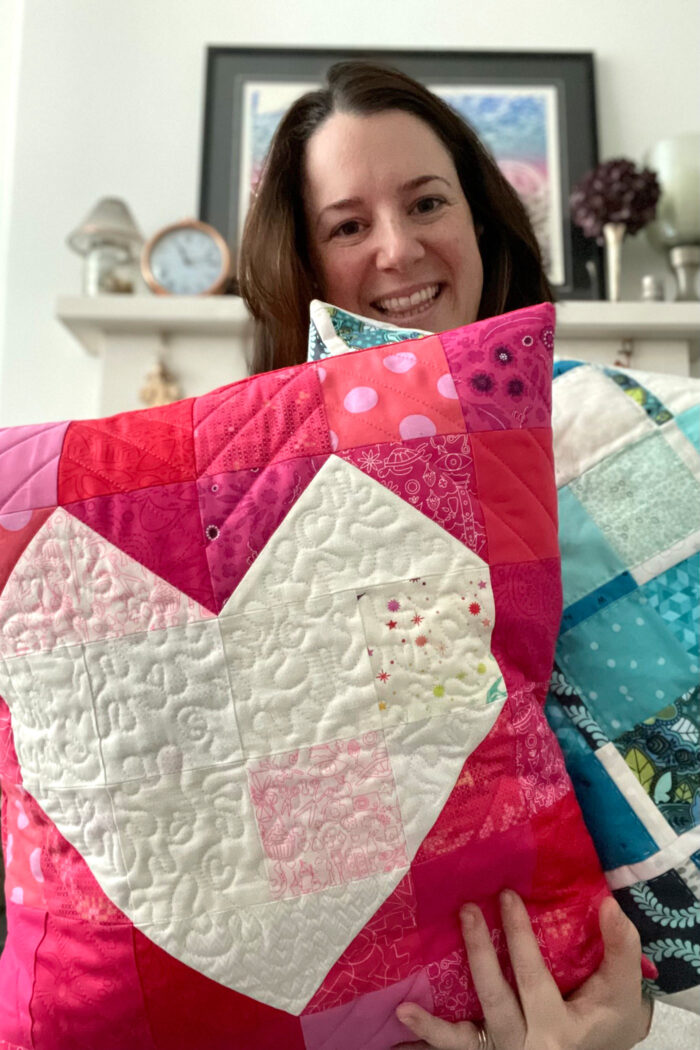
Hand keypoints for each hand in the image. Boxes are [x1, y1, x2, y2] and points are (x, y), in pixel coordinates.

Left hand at [393, 892, 652, 1049]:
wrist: (599, 1047)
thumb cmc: (610, 1015)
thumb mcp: (623, 988)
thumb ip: (621, 948)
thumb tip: (609, 903)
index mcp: (560, 1027)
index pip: (534, 976)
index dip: (519, 935)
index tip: (506, 895)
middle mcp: (528, 1045)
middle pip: (496, 998)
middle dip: (479, 953)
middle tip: (467, 909)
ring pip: (467, 1039)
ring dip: (434, 1026)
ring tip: (404, 1008)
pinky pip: (457, 1049)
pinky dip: (430, 1038)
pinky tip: (402, 1020)